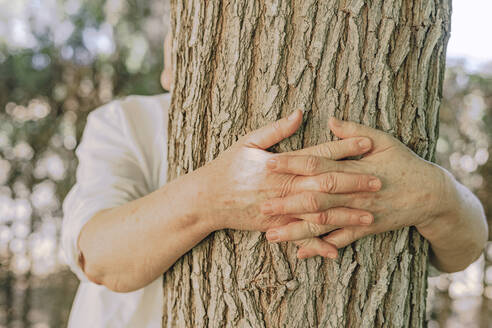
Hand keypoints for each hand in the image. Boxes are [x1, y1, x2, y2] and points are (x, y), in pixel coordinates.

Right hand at [193, 111, 381, 235]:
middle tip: (379, 181)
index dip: (343, 147)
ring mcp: (279, 210)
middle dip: (353, 183)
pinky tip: (336, 251)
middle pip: (323, 185)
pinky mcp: (274, 226)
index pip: (317, 154)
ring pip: (316, 214)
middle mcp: (282, 187)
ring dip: (344, 216)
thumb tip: (300, 113)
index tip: (367, 143)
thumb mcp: (248, 142)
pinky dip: (317, 244)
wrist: (206, 199)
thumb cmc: (227, 167)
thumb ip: (275, 129)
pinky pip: (298, 236)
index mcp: (279, 164)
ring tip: (369, 216)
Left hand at [264, 117, 444, 258]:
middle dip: (287, 203)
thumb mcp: (384, 141)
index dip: (292, 163)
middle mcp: (353, 193)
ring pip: (322, 223)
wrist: (430, 195)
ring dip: (296, 229)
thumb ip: (354, 131)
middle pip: (314, 198)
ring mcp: (358, 213)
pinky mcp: (363, 228)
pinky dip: (320, 247)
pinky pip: (339, 240)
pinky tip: (301, 252)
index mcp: (354, 168)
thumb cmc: (404, 163)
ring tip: (271, 235)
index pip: (317, 164)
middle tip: (261, 206)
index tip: (269, 163)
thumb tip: (329, 119)